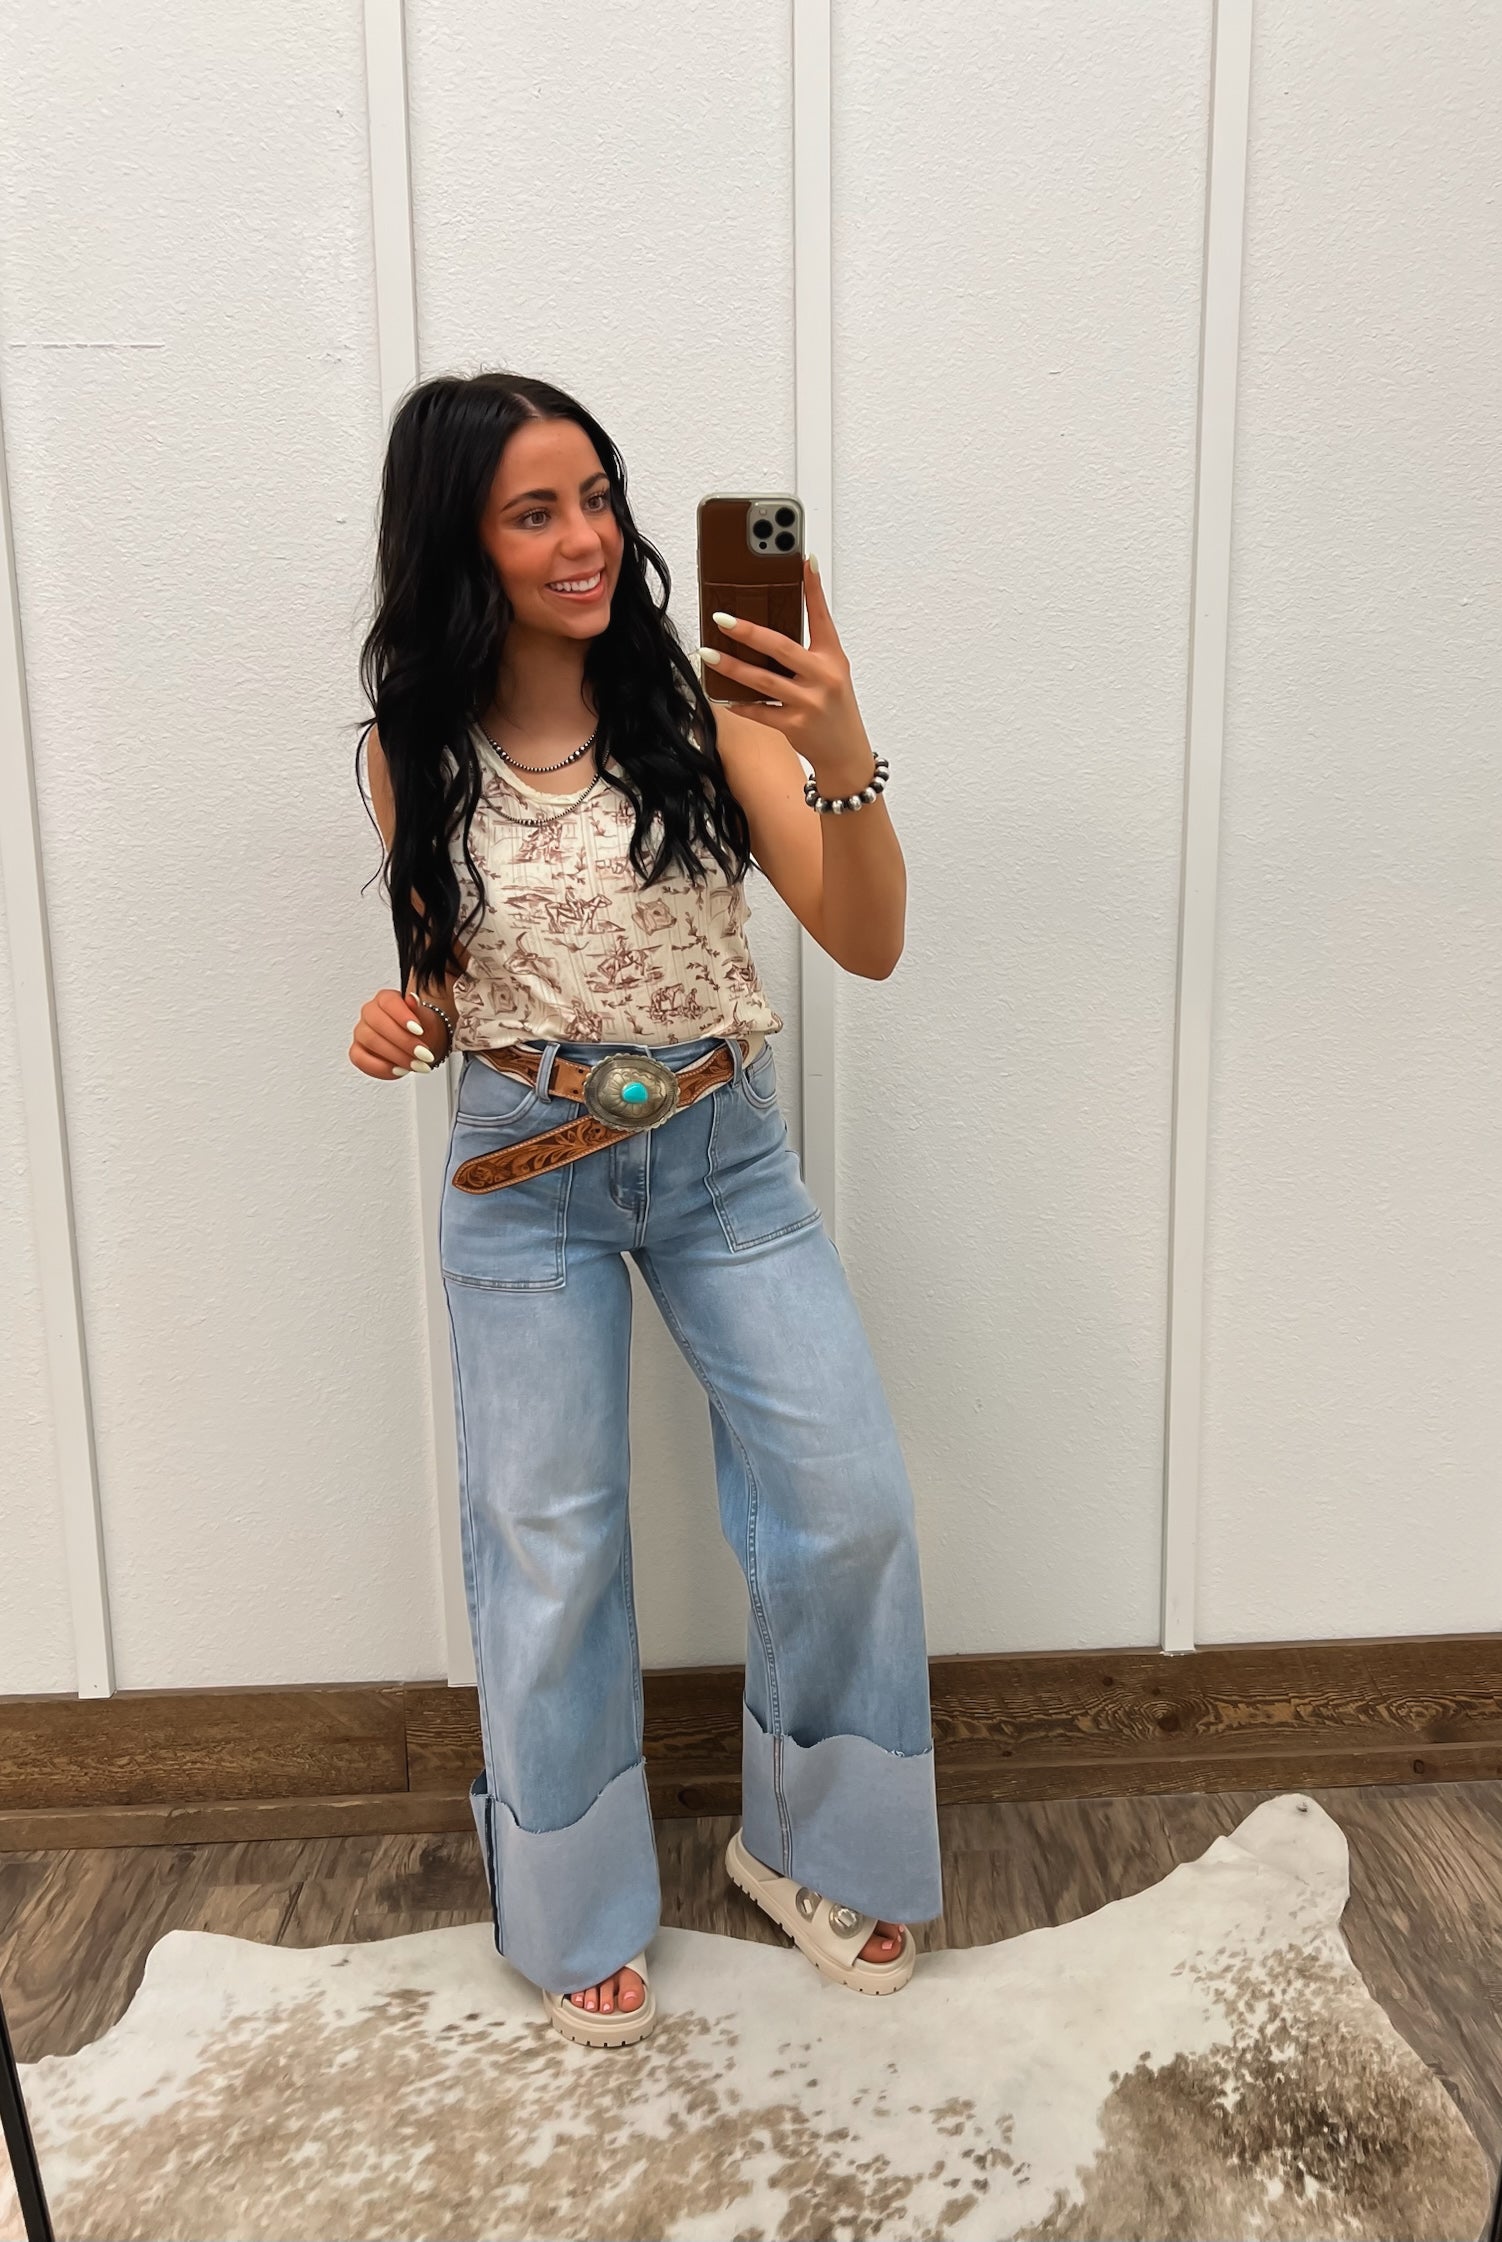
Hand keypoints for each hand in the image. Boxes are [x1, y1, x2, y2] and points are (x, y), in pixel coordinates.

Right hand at [349, 988, 447, 1079]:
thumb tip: (412, 998)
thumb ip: (418, 1009)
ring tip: (417, 1064)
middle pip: (378, 1023)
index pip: (388, 1001)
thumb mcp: (426, 1019)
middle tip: (423, 1053)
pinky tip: (399, 1070)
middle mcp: (370, 1013)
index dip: (403, 1016)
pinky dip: (381, 1068)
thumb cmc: (421, 1030)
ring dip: (397, 1056)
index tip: (419, 1030)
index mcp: (385, 999)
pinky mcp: (357, 1052)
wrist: (421, 1047)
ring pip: (370, 1041)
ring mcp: (361, 1033)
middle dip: (404, 1041)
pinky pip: (360, 1060)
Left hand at [700, 555, 876, 792]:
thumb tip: (764, 630)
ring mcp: (808, 703)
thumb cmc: (833, 708)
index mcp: (832, 658)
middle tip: (722, 619)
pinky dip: (739, 703)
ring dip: (731, 667)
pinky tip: (722, 695)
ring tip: (708, 654)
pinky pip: (759, 710)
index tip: (804, 560)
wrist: (846, 753)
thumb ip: (806, 651)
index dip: (813, 587)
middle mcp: (823, 677)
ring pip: (762, 680)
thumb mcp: (831, 673)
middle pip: (781, 647)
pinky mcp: (794, 726)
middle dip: (748, 631)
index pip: (822, 616)